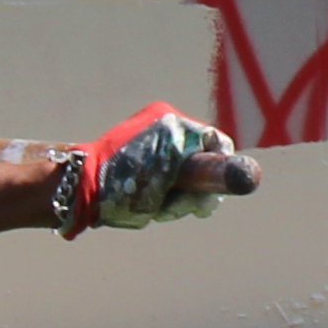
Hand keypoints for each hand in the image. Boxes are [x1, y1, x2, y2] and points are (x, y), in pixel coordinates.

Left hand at [73, 102, 244, 231]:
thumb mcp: (174, 176)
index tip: (207, 194)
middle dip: (193, 189)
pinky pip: (164, 182)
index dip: (219, 170)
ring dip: (175, 197)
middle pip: (202, 162)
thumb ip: (211, 173)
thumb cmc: (124, 181)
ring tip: (153, 204)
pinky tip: (145, 204)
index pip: (216, 143)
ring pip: (183, 178)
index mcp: (172, 122)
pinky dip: (160, 197)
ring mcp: (148, 143)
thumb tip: (250, 174)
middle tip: (175, 204)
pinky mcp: (137, 160)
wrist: (77, 188)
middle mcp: (162, 126)